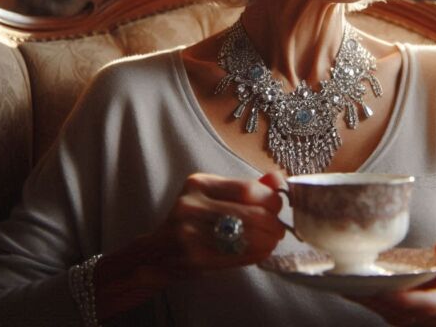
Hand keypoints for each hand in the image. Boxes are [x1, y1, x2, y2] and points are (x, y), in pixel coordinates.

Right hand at [94, 171, 286, 318]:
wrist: (157, 255)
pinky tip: (258, 253)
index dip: (272, 200)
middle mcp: (192, 204)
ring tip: (270, 242)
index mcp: (199, 183)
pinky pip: (238, 255)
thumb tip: (278, 178)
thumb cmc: (192, 224)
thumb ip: (247, 187)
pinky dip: (255, 254)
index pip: (249, 189)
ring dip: (268, 241)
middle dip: (274, 224)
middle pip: (252, 214)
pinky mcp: (194, 257)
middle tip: (278, 230)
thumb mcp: (214, 197)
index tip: (277, 208)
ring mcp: (190, 232)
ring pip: (248, 237)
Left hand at [350, 232, 435, 326]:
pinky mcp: (406, 319)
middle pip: (403, 313)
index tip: (382, 288)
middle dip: (377, 298)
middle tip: (351, 281)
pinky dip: (367, 299)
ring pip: (390, 315)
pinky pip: (385, 312)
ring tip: (342, 281)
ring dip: (367, 300)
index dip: (405, 299)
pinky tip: (348, 285)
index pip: (428, 305)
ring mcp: (422, 322)